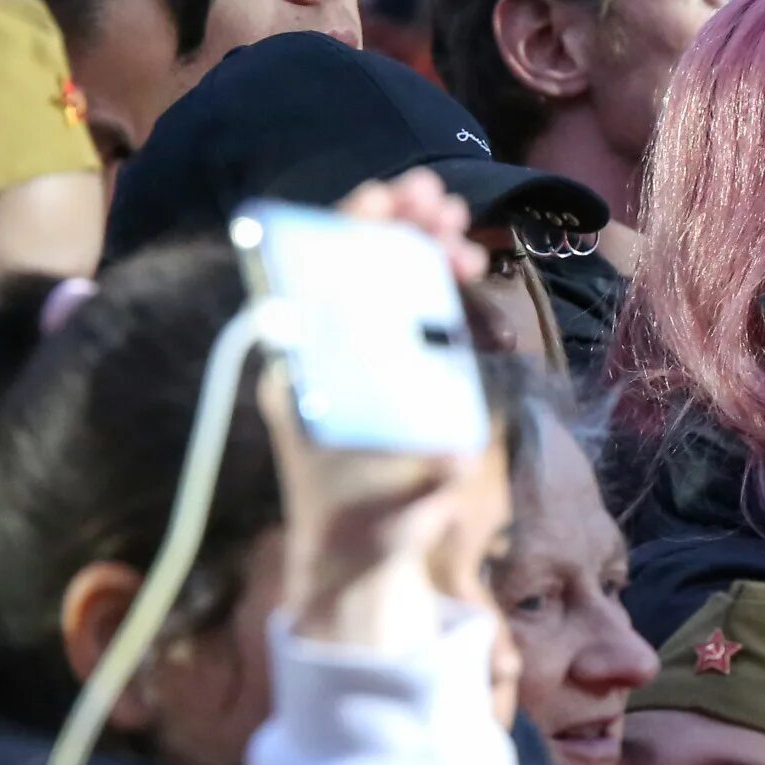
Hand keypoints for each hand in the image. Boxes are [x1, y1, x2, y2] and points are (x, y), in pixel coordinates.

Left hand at [274, 173, 502, 651]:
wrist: (352, 567)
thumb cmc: (365, 536)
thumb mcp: (393, 515)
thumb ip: (422, 494)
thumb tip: (454, 462)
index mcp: (308, 383)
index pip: (321, 285)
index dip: (352, 235)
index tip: (385, 197)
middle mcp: (321, 364)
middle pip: (353, 273)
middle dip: (396, 230)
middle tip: (443, 202)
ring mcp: (352, 365)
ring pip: (380, 287)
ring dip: (418, 249)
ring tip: (456, 225)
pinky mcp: (382, 374)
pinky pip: (400, 314)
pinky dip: (428, 283)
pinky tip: (456, 264)